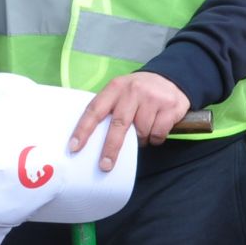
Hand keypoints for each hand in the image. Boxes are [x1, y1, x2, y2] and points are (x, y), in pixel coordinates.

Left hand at [69, 72, 188, 169]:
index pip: (95, 110)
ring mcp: (152, 97)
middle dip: (110, 148)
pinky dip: (156, 138)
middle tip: (104, 166)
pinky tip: (156, 128)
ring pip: (141, 132)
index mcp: (115, 88)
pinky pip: (158, 134)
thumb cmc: (138, 92)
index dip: (83, 129)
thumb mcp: (121, 92)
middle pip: (118, 124)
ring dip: (140, 139)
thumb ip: (109, 109)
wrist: (171, 78)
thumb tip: (93, 141)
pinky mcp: (170, 106)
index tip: (74, 147)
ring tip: (143, 130)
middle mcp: (132, 90)